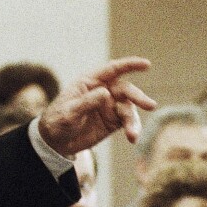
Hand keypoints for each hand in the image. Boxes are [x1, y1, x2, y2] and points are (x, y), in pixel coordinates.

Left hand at [37, 57, 155, 155]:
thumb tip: (106, 93)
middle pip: (125, 90)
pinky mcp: (113, 121)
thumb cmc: (58, 121)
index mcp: (90, 82)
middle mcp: (103, 91)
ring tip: (133, 134)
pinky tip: (132, 138)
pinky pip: (127, 122)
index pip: (112, 69)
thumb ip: (87, 102)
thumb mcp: (69, 112)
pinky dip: (132, 129)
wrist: (56, 142)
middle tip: (150, 105)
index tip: (147, 64)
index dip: (130, 65)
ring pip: (129, 108)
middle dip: (137, 97)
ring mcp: (110, 106)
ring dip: (133, 120)